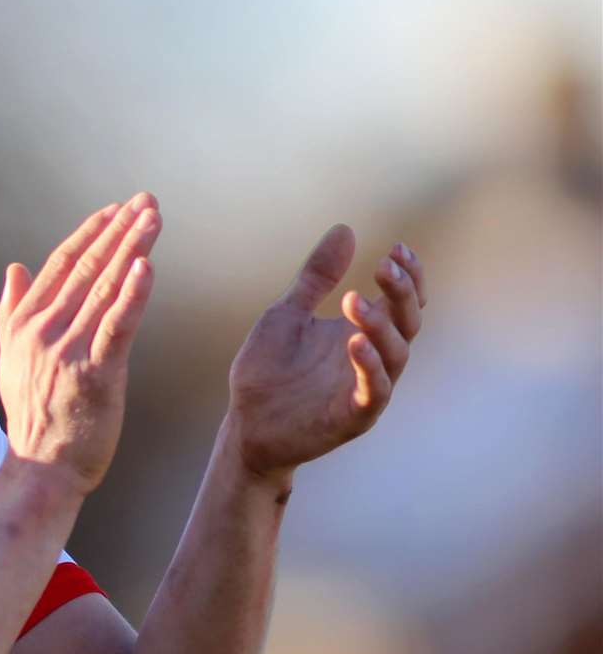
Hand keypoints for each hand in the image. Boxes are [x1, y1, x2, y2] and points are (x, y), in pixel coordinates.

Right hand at [0, 193, 161, 495]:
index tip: (114, 210)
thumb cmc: (32, 417)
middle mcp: (44, 330)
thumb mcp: (10, 358)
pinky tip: (146, 266)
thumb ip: (10, 311)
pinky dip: (133, 293)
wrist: (40, 468)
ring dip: (132, 249)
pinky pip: (118, 326)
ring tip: (153, 220)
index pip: (61, 265)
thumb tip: (13, 270)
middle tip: (146, 202)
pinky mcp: (95, 374)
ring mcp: (69, 350)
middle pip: (87, 268)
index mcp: (24, 323)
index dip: (90, 233)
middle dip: (119, 230)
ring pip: (105, 288)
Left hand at [226, 225, 426, 482]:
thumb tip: (345, 229)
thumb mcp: (288, 314)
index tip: (397, 250)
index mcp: (359, 332)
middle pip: (408, 323)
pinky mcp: (353, 416)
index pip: (401, 302)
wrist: (245, 424)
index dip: (408, 277)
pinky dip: (370, 366)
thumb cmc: (268, 372)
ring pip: (396, 355)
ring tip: (353, 302)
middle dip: (403, 293)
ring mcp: (364, 388)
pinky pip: (375, 391)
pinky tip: (353, 342)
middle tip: (385, 268)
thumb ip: (316, 277)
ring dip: (380, 325)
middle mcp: (370, 359)